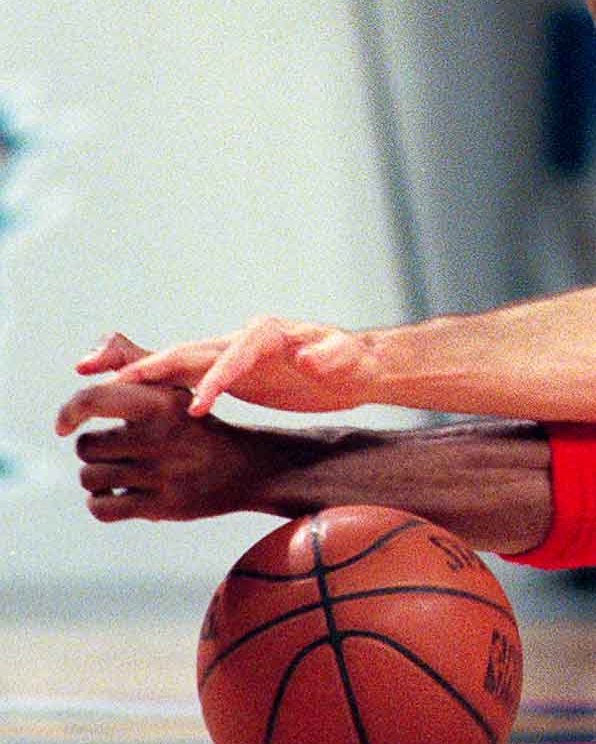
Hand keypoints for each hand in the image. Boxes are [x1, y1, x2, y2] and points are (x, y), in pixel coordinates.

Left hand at [56, 342, 279, 521]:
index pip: (92, 399)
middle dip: (94, 451)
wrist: (251, 468)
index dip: (68, 412)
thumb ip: (128, 375)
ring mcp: (164, 473)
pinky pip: (101, 508)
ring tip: (120, 475)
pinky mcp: (165, 506)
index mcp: (162, 402)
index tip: (62, 427)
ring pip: (90, 477)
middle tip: (117, 453)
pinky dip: (100, 504)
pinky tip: (116, 497)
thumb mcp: (172, 394)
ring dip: (97, 479)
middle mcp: (163, 435)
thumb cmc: (197, 429)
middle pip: (85, 446)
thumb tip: (83, 364)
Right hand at [105, 316, 373, 416]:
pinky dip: (151, 384)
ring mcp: (231, 356)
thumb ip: (333, 356)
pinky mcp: (227, 373)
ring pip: (175, 361)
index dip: (213, 380)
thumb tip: (312, 358)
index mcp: (269, 335)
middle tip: (101, 379)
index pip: (233, 355)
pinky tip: (120, 397)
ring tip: (89, 378)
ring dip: (136, 372)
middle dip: (147, 366)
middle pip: (188, 351)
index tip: (193, 408)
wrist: (357, 366)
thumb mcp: (350, 360)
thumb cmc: (355, 362)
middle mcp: (242, 340)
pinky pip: (181, 377)